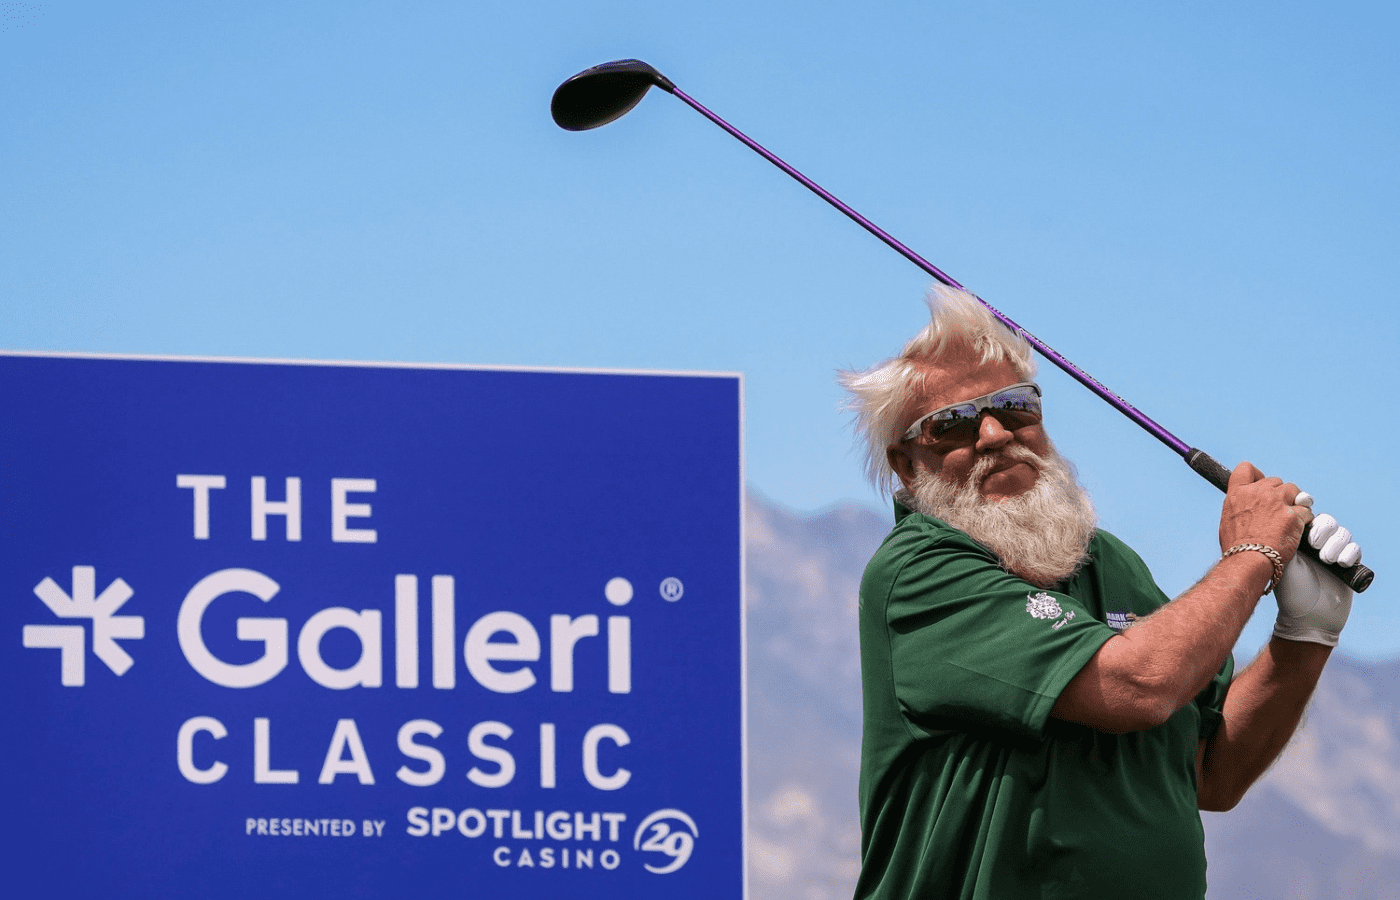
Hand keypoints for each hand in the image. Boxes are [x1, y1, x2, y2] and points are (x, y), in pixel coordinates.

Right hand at [1218, 462, 1312, 566]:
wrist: (1247, 560)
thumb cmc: (1237, 545)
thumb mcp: (1228, 519)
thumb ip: (1241, 505)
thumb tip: (1250, 505)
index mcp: (1238, 493)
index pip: (1246, 468)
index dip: (1257, 475)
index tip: (1262, 484)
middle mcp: (1258, 492)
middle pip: (1276, 481)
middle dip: (1280, 494)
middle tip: (1279, 509)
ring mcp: (1277, 502)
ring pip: (1294, 491)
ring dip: (1295, 502)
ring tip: (1290, 518)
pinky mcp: (1293, 515)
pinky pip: (1306, 511)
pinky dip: (1304, 518)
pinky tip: (1297, 528)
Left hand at [1274, 513, 1361, 645]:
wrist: (1308, 617)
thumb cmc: (1291, 591)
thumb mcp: (1284, 562)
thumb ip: (1287, 538)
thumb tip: (1289, 516)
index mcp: (1296, 539)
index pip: (1306, 517)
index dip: (1308, 518)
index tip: (1303, 530)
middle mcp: (1314, 544)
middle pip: (1327, 521)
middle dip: (1323, 530)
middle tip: (1314, 544)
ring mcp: (1332, 553)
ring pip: (1342, 534)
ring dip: (1335, 544)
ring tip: (1327, 559)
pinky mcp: (1347, 564)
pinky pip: (1355, 548)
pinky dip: (1350, 553)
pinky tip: (1341, 563)